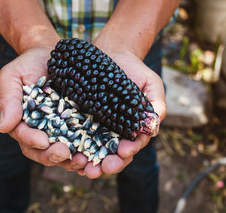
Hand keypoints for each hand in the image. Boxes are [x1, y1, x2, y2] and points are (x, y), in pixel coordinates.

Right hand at [0, 46, 89, 169]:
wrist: (50, 55)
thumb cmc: (27, 64)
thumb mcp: (11, 76)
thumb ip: (7, 100)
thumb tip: (3, 127)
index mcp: (19, 122)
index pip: (23, 136)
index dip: (32, 140)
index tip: (43, 141)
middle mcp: (37, 131)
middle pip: (41, 151)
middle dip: (51, 155)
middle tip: (64, 153)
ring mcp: (57, 130)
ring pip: (60, 152)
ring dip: (70, 160)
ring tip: (82, 161)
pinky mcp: (74, 126)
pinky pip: (79, 142)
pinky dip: (85, 150)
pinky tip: (93, 154)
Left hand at [75, 46, 166, 177]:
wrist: (113, 54)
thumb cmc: (136, 71)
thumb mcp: (151, 84)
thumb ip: (156, 104)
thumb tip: (154, 126)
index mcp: (132, 128)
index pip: (132, 145)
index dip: (128, 151)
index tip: (124, 151)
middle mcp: (114, 132)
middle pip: (112, 154)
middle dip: (107, 164)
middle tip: (99, 170)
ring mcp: (97, 127)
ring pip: (93, 150)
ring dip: (88, 162)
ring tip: (82, 168)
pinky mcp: (81, 118)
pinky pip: (77, 135)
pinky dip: (74, 147)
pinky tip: (69, 154)